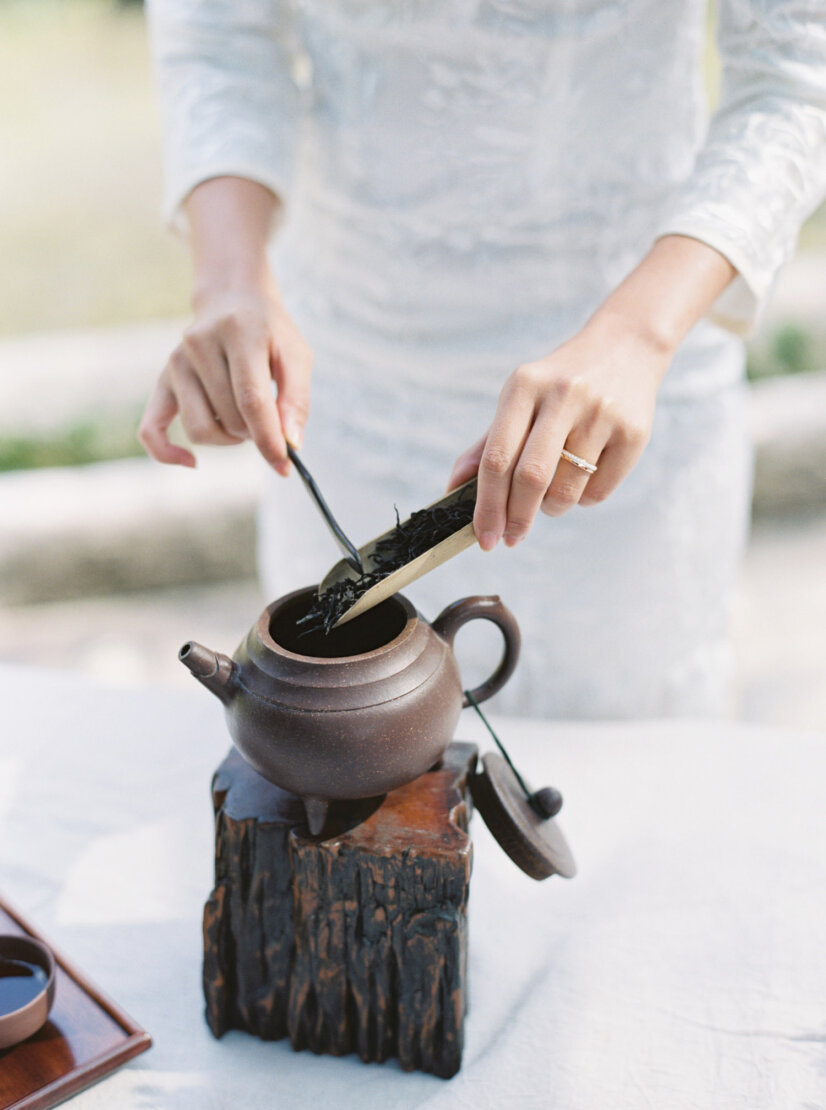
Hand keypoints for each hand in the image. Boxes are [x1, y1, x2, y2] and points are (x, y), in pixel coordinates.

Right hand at [138, 273, 311, 474]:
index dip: (268, 438)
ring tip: (244, 420)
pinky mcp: (162, 380)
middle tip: (268, 417)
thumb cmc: (270, 333)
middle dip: (255, 431)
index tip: (284, 465)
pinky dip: (167, 452)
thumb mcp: (296, 356)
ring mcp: (176, 362)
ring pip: (200, 429)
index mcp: (238, 332)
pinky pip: (151, 429)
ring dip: (228, 438)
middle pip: (229, 418)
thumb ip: (297, 399)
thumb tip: (291, 444)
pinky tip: (191, 461)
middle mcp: (199, 344)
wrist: (232, 300)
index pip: (251, 399)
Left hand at [448, 314, 670, 548]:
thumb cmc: (558, 386)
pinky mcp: (633, 433)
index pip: (496, 458)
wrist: (625, 348)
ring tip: (551, 496)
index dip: (487, 506)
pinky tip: (583, 478)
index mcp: (524, 385)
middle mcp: (563, 395)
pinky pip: (598, 492)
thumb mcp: (519, 401)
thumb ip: (486, 445)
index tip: (483, 537)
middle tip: (512, 538)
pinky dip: (583, 499)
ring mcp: (601, 413)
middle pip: (531, 478)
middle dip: (516, 518)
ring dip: (552, 509)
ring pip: (566, 491)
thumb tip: (453, 489)